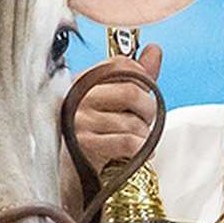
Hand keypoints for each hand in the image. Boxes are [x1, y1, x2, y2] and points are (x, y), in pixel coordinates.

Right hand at [72, 43, 162, 180]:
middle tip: (144, 120)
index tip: (144, 92)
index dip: (142, 77)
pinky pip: (128, 143)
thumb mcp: (112, 101)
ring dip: (144, 135)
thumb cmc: (92, 134)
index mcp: (82, 81)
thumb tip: (154, 50)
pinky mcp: (86, 146)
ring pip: (132, 122)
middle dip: (148, 109)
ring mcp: (80, 122)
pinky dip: (141, 149)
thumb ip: (135, 76)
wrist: (69, 172)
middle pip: (131, 92)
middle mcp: (78, 98)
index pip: (121, 64)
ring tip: (137, 140)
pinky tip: (138, 152)